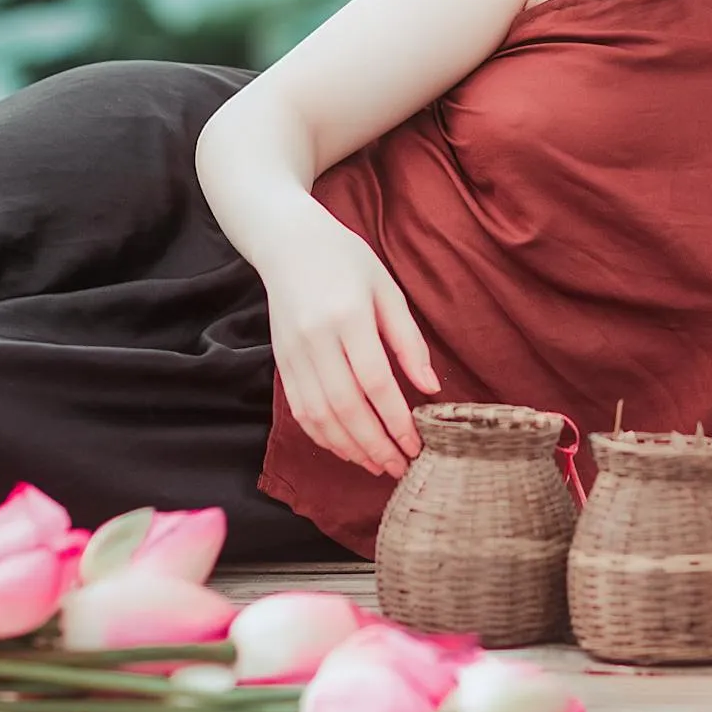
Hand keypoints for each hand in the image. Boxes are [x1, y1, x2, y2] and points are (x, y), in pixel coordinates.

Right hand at [260, 210, 440, 478]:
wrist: (287, 243)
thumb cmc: (346, 261)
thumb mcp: (387, 290)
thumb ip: (408, 341)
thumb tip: (430, 388)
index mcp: (348, 316)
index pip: (374, 382)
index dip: (396, 420)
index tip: (417, 444)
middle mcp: (315, 339)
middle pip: (346, 407)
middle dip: (375, 445)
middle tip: (400, 467)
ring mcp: (293, 353)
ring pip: (319, 416)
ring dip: (349, 448)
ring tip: (376, 465)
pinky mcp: (280, 362)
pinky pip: (300, 410)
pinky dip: (323, 436)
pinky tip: (346, 448)